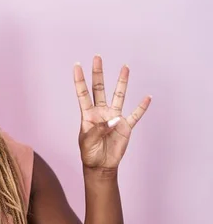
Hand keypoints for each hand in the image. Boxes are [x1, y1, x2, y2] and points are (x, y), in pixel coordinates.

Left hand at [74, 55, 151, 170]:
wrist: (101, 166)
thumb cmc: (90, 153)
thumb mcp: (88, 141)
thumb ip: (99, 129)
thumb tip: (114, 119)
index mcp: (88, 115)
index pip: (83, 93)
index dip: (79, 80)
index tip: (77, 65)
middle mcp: (101, 112)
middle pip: (99, 88)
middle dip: (98, 73)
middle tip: (97, 57)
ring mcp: (114, 117)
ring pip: (118, 95)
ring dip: (122, 82)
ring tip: (125, 67)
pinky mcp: (125, 126)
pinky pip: (136, 114)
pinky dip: (142, 107)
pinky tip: (148, 97)